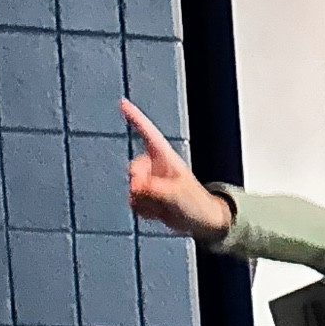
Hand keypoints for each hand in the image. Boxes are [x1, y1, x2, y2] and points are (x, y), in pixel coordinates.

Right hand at [122, 99, 230, 241]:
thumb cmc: (196, 203)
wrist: (201, 222)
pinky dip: (144, 210)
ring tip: (163, 205)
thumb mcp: (176, 193)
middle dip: (140, 185)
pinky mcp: (147, 198)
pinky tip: (159, 212)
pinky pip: (135, 202)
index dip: (135, 117)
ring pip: (133, 190)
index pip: (147, 132)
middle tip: (154, 195)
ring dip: (145, 201)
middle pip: (134, 170)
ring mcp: (150, 183)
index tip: (123, 102)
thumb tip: (135, 188)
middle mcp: (155, 167)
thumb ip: (153, 189)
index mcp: (165, 157)